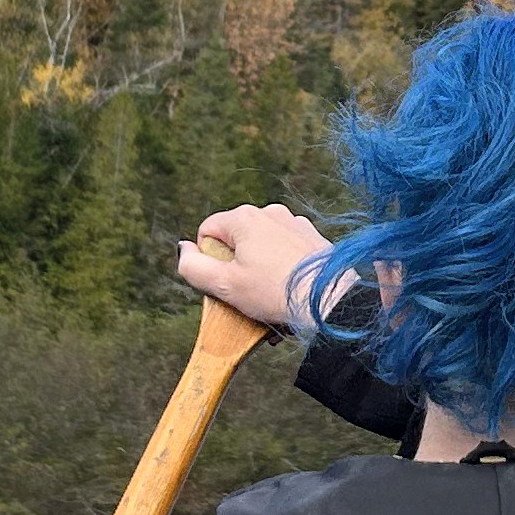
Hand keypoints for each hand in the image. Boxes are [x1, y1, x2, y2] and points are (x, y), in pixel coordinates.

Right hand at [178, 204, 330, 334]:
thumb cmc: (275, 292)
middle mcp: (270, 213)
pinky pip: (285, 254)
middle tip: (247, 295)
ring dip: (259, 273)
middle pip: (236, 241)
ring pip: (261, 249)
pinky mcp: (313, 239)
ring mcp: (294, 224)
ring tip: (269, 299)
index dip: (209, 261)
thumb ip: (193, 266)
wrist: (330, 302)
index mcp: (244, 217)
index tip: (225, 282)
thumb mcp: (224, 285)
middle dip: (236, 269)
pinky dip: (281, 272)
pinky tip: (287, 294)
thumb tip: (184, 249)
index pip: (207, 232)